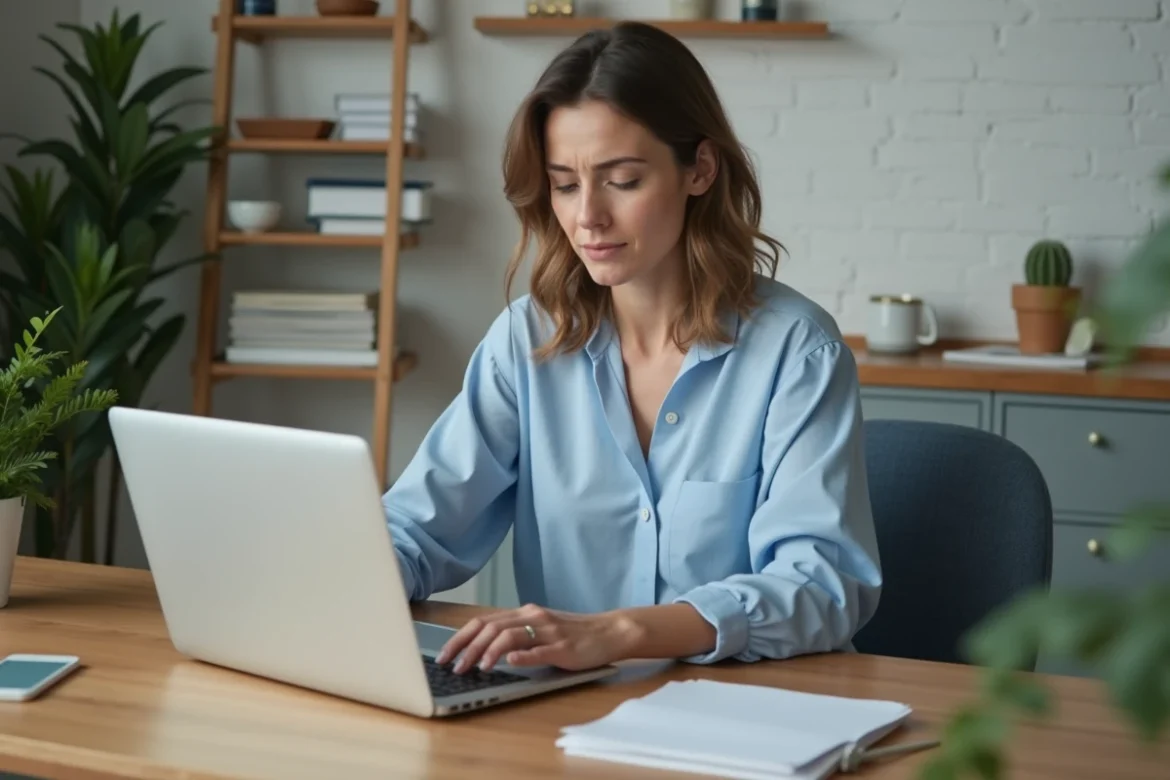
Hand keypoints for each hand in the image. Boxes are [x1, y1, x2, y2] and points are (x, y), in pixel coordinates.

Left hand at [435, 603, 634, 672]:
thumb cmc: (574, 634)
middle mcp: (533, 617)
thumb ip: (516, 636)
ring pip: (510, 635)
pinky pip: (539, 650)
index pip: (484, 621)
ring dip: (488, 652)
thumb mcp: (541, 630)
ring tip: (475, 668)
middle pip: (491, 627)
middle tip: (452, 666)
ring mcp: (549, 631)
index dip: (460, 637)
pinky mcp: (563, 647)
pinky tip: (508, 663)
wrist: (610, 631)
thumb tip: (483, 649)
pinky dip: (521, 656)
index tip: (443, 655)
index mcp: (525, 614)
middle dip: (467, 647)